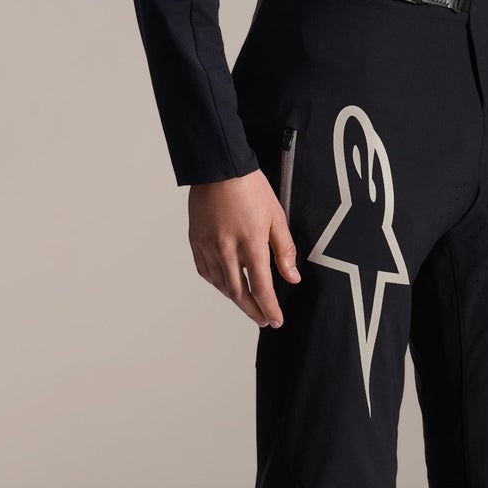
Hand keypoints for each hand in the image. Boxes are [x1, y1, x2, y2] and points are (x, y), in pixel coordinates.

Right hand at [188, 170, 300, 325]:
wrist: (219, 168)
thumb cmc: (250, 188)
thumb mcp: (276, 217)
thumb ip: (284, 251)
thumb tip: (292, 278)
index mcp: (251, 244)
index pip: (262, 288)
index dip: (269, 308)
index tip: (276, 320)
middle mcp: (227, 250)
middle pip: (239, 293)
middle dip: (253, 311)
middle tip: (263, 320)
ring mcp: (208, 246)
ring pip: (221, 285)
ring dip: (235, 299)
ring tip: (248, 304)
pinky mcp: (196, 241)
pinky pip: (205, 271)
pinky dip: (217, 283)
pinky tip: (226, 285)